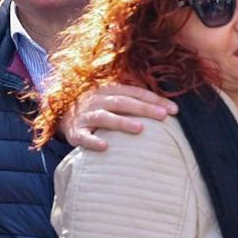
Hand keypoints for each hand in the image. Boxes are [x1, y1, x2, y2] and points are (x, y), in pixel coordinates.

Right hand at [60, 83, 177, 151]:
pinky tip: (105, 147)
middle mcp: (98, 100)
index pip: (136, 93)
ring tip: (140, 128)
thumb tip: (169, 111)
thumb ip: (136, 103)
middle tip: (163, 116)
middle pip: (123, 102)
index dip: (155, 100)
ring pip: (105, 117)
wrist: (63, 114)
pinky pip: (84, 137)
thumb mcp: (114, 101)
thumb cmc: (100, 109)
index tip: (174, 110)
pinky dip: (93, 141)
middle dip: (144, 109)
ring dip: (122, 122)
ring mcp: (86, 116)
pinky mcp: (75, 132)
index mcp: (111, 91)